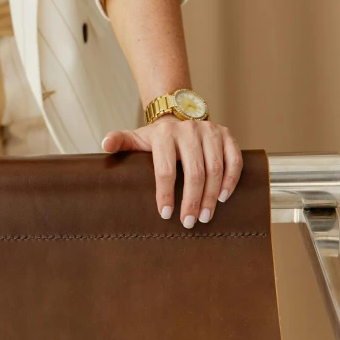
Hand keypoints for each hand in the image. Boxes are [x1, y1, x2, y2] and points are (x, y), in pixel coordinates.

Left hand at [101, 115, 242, 228]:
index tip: (165, 214)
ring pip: (215, 169)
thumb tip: (105, 144)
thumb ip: (120, 141)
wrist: (179, 116)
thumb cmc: (156, 138)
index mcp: (164, 134)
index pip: (165, 169)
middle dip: (192, 200)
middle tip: (188, 222)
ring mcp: (210, 131)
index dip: (165, 194)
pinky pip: (234, 160)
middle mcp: (189, 130)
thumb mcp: (136, 138)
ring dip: (211, 196)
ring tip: (204, 216)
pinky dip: (230, 180)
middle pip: (194, 172)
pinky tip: (222, 197)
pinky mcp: (226, 135)